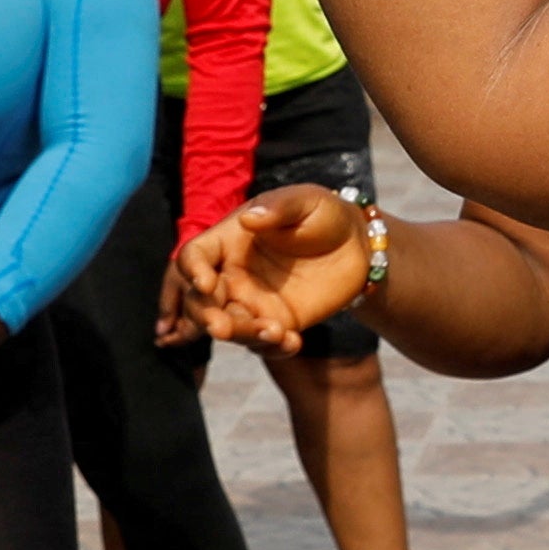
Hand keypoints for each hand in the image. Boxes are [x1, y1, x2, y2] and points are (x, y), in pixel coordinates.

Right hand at [176, 189, 370, 345]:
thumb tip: (249, 219)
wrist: (356, 245)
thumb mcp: (304, 202)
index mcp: (228, 242)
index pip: (195, 256)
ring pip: (229, 326)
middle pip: (201, 301)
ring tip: (275, 332)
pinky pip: (265, 343)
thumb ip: (278, 208)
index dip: (192, 270)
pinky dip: (274, 348)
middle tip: (221, 328)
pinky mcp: (276, 323)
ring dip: (243, 335)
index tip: (206, 283)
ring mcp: (251, 303)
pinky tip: (293, 342)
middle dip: (205, 316)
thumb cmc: (322, 214)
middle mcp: (231, 275)